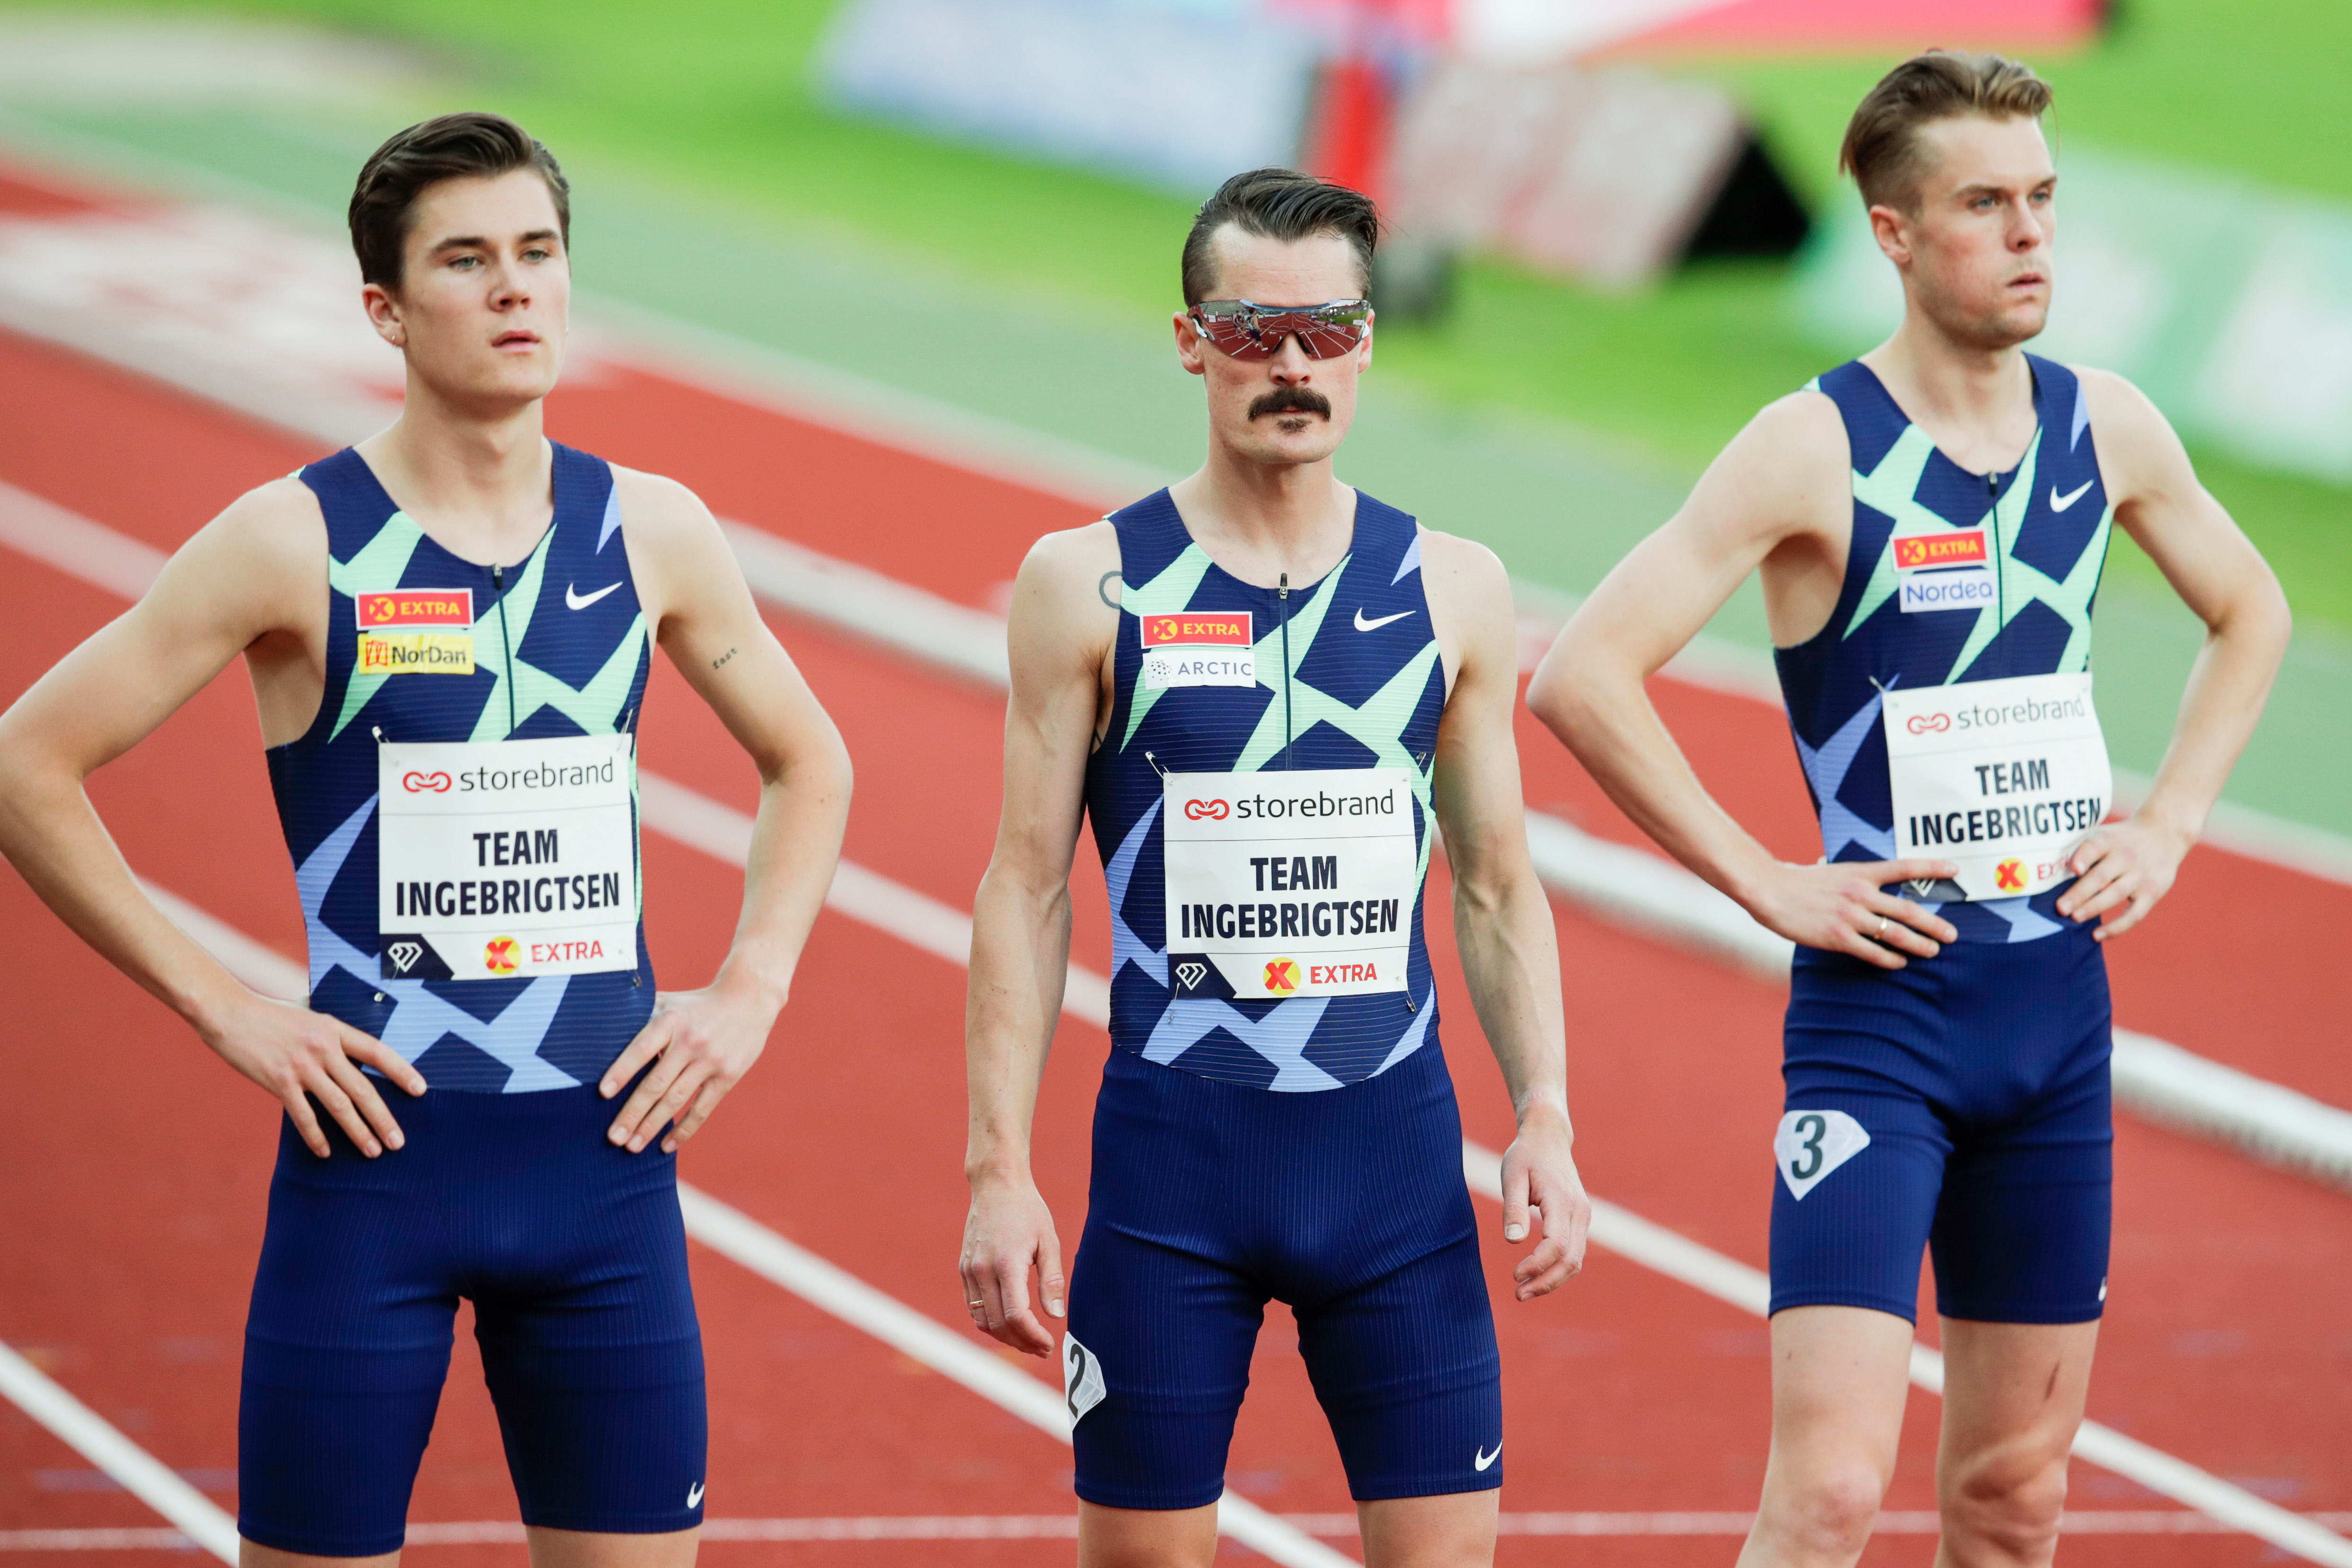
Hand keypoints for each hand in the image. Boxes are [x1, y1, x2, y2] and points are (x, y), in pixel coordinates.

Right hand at [201, 990, 424, 1157]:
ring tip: (373, 1151)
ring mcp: (301, 1066)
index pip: (377, 1051)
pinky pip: (304, 1115)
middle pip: (362, 1087)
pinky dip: (315, 1136)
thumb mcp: (308, 1020)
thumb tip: (348, 1063)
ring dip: (358, 1131)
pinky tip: (325, 1153)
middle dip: (383, 1117)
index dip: (401, 1071)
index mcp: (334, 1029)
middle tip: (398, 1141)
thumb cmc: (270, 1017)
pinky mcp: (279, 1082)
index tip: (420, 1089)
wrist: (230, 1013)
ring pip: (339, 1105)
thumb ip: (329, 1040)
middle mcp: (323, 1048)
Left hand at [601, 973, 780, 1153]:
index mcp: (671, 1021)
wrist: (750, 998)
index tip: (603, 1093)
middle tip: (613, 1137)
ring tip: (632, 1147)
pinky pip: (702, 1109)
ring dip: (652, 1126)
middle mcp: (690, 1041)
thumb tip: (599, 1031)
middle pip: (656, 1083)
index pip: (642, 1048)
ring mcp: (711, 1060)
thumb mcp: (669, 1001)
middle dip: (632, 1113)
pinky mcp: (727, 1076)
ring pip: (676, 1100)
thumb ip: (638, 1014)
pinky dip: (684, 1130)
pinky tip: (667, 1145)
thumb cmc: (697, 1003)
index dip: (622, 1070)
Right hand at [958, 1168, 1063, 1356]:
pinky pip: (972, 1306)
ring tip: (1028, 1340)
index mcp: (1006, 1263)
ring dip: (1005, 1337)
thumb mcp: (1048, 1240)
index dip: (1033, 1336)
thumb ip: (1051, 1280)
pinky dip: (989, 1322)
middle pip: (998, 1324)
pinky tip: (1008, 1324)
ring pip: (982, 1320)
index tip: (1049, 1345)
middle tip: (1043, 1348)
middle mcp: (982, 1270)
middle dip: (1021, 1343)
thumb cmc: (1027, 1210)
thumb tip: (1055, 1316)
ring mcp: (969, 1270)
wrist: (996, 1184)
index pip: (1016, 1314)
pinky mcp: (964, 1268)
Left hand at [1500, 1105, 1590, 1300]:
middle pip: (1571, 1260)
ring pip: (1576, 1261)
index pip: (1557, 1244)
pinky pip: (1574, 1253)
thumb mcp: (1512, 1176)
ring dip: (1553, 1281)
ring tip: (1524, 1292)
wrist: (1548, 1138)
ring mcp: (1583, 1217)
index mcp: (1561, 1200)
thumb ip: (1513, 1208)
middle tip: (1518, 1295)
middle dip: (1546, 1282)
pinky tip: (1536, 1277)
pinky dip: (1558, 1270)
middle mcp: (1579, 1212)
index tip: (1515, 1275)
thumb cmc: (1526, 1156)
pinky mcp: (1580, 1221)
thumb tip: (1513, 1240)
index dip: (1537, 1265)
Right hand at [1742, 856, 1959, 967]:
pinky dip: (1890, 959)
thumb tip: (1860, 880)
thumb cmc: (1797, 881)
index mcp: (1860, 872)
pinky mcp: (1837, 937)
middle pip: (1908, 909)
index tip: (1955, 870)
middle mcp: (1860, 893)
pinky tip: (1899, 963)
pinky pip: (1872, 952)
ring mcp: (1850, 916)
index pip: (1904, 868)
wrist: (1769, 890)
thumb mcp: (1830, 870)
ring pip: (1895, 933)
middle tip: (1951, 935)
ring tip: (1932, 951)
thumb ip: (1852, 877)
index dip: (1932, 868)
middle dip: (1934, 925)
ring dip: (1919, 945)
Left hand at [2058, 815, 2189, 939]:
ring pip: (2115, 895)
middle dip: (2080, 894)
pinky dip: (2116, 927)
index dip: (2084, 857)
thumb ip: (2081, 849)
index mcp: (2109, 841)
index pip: (2094, 847)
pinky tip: (2097, 935)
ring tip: (2074, 917)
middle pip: (2101, 877)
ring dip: (2093, 908)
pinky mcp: (2153, 893)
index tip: (2075, 869)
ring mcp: (2141, 876)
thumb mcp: (2103, 834)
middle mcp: (2126, 857)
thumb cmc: (2120, 839)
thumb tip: (2050, 871)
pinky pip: (2134, 914)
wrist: (2163, 833)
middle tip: (2061, 908)